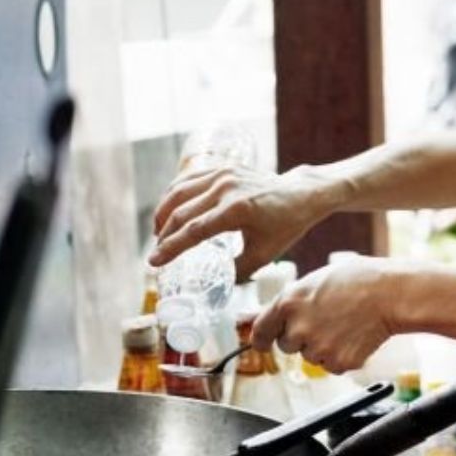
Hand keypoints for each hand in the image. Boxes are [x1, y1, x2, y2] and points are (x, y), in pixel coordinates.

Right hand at [151, 164, 331, 279]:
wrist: (301, 193)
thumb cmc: (286, 225)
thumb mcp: (263, 254)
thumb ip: (237, 271)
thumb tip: (213, 288)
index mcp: (238, 209)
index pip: (195, 231)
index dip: (171, 248)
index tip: (154, 262)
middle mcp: (227, 187)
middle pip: (182, 213)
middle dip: (164, 235)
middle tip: (156, 254)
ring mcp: (223, 173)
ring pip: (179, 192)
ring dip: (163, 213)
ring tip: (158, 234)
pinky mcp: (223, 167)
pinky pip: (189, 179)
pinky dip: (174, 195)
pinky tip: (169, 211)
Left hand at [249, 259, 406, 373]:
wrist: (391, 294)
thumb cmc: (358, 280)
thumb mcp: (315, 280)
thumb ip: (289, 302)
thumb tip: (263, 317)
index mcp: (288, 302)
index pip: (261, 331)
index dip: (263, 338)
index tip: (264, 342)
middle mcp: (298, 328)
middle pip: (287, 346)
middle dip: (302, 337)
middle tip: (326, 320)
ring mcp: (317, 347)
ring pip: (311, 357)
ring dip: (323, 346)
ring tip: (345, 324)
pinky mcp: (337, 362)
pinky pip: (332, 366)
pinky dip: (342, 356)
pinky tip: (354, 336)